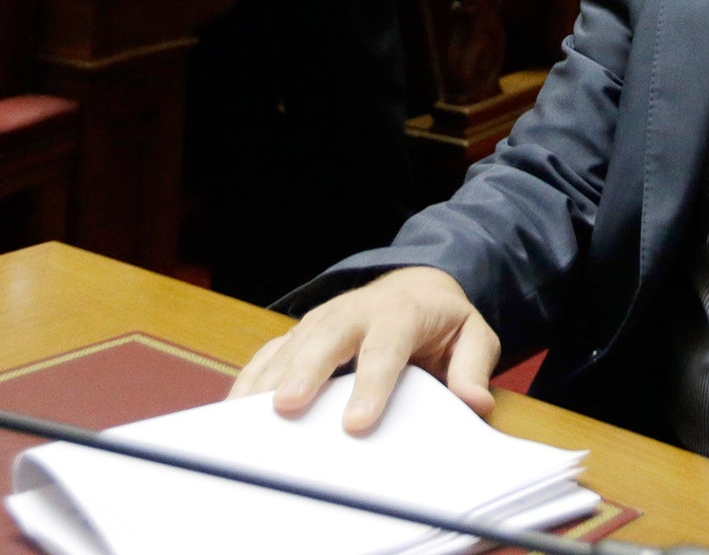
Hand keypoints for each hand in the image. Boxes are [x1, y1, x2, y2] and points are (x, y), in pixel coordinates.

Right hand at [229, 267, 501, 434]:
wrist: (416, 284)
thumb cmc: (443, 319)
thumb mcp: (472, 335)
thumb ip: (473, 367)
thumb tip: (474, 402)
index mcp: (401, 312)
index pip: (385, 347)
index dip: (371, 384)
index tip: (356, 423)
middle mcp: (355, 310)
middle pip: (327, 338)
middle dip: (306, 372)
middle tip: (287, 407)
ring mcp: (323, 319)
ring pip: (292, 345)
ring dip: (269, 379)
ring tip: (248, 417)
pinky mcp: (301, 332)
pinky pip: (270, 353)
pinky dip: (251, 379)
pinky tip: (235, 411)